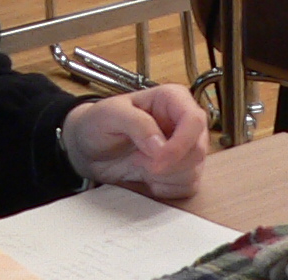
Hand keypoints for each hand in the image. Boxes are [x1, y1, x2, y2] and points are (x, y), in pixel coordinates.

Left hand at [64, 85, 208, 199]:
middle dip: (167, 164)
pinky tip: (146, 177)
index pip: (195, 121)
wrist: (89, 149)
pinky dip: (164, 188)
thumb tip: (161, 146)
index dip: (180, 144)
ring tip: (138, 162)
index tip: (156, 161)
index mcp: (173, 99)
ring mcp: (185, 148)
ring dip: (162, 176)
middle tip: (136, 159)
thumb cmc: (99, 124)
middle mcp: (184, 123)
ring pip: (193, 171)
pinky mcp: (181, 171)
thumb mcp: (111, 114)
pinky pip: (186, 188)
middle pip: (198, 150)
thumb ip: (137, 123)